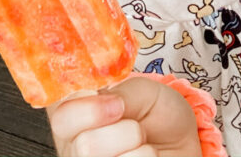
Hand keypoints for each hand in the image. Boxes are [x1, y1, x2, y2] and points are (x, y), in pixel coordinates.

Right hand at [49, 75, 201, 156]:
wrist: (181, 141)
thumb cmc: (156, 114)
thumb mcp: (140, 91)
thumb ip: (117, 92)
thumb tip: (103, 99)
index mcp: (74, 114)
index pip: (60, 115)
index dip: (87, 110)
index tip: (116, 104)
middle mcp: (73, 146)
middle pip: (83, 146)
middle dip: (123, 131)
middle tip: (135, 127)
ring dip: (137, 148)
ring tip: (141, 144)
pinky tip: (143, 156)